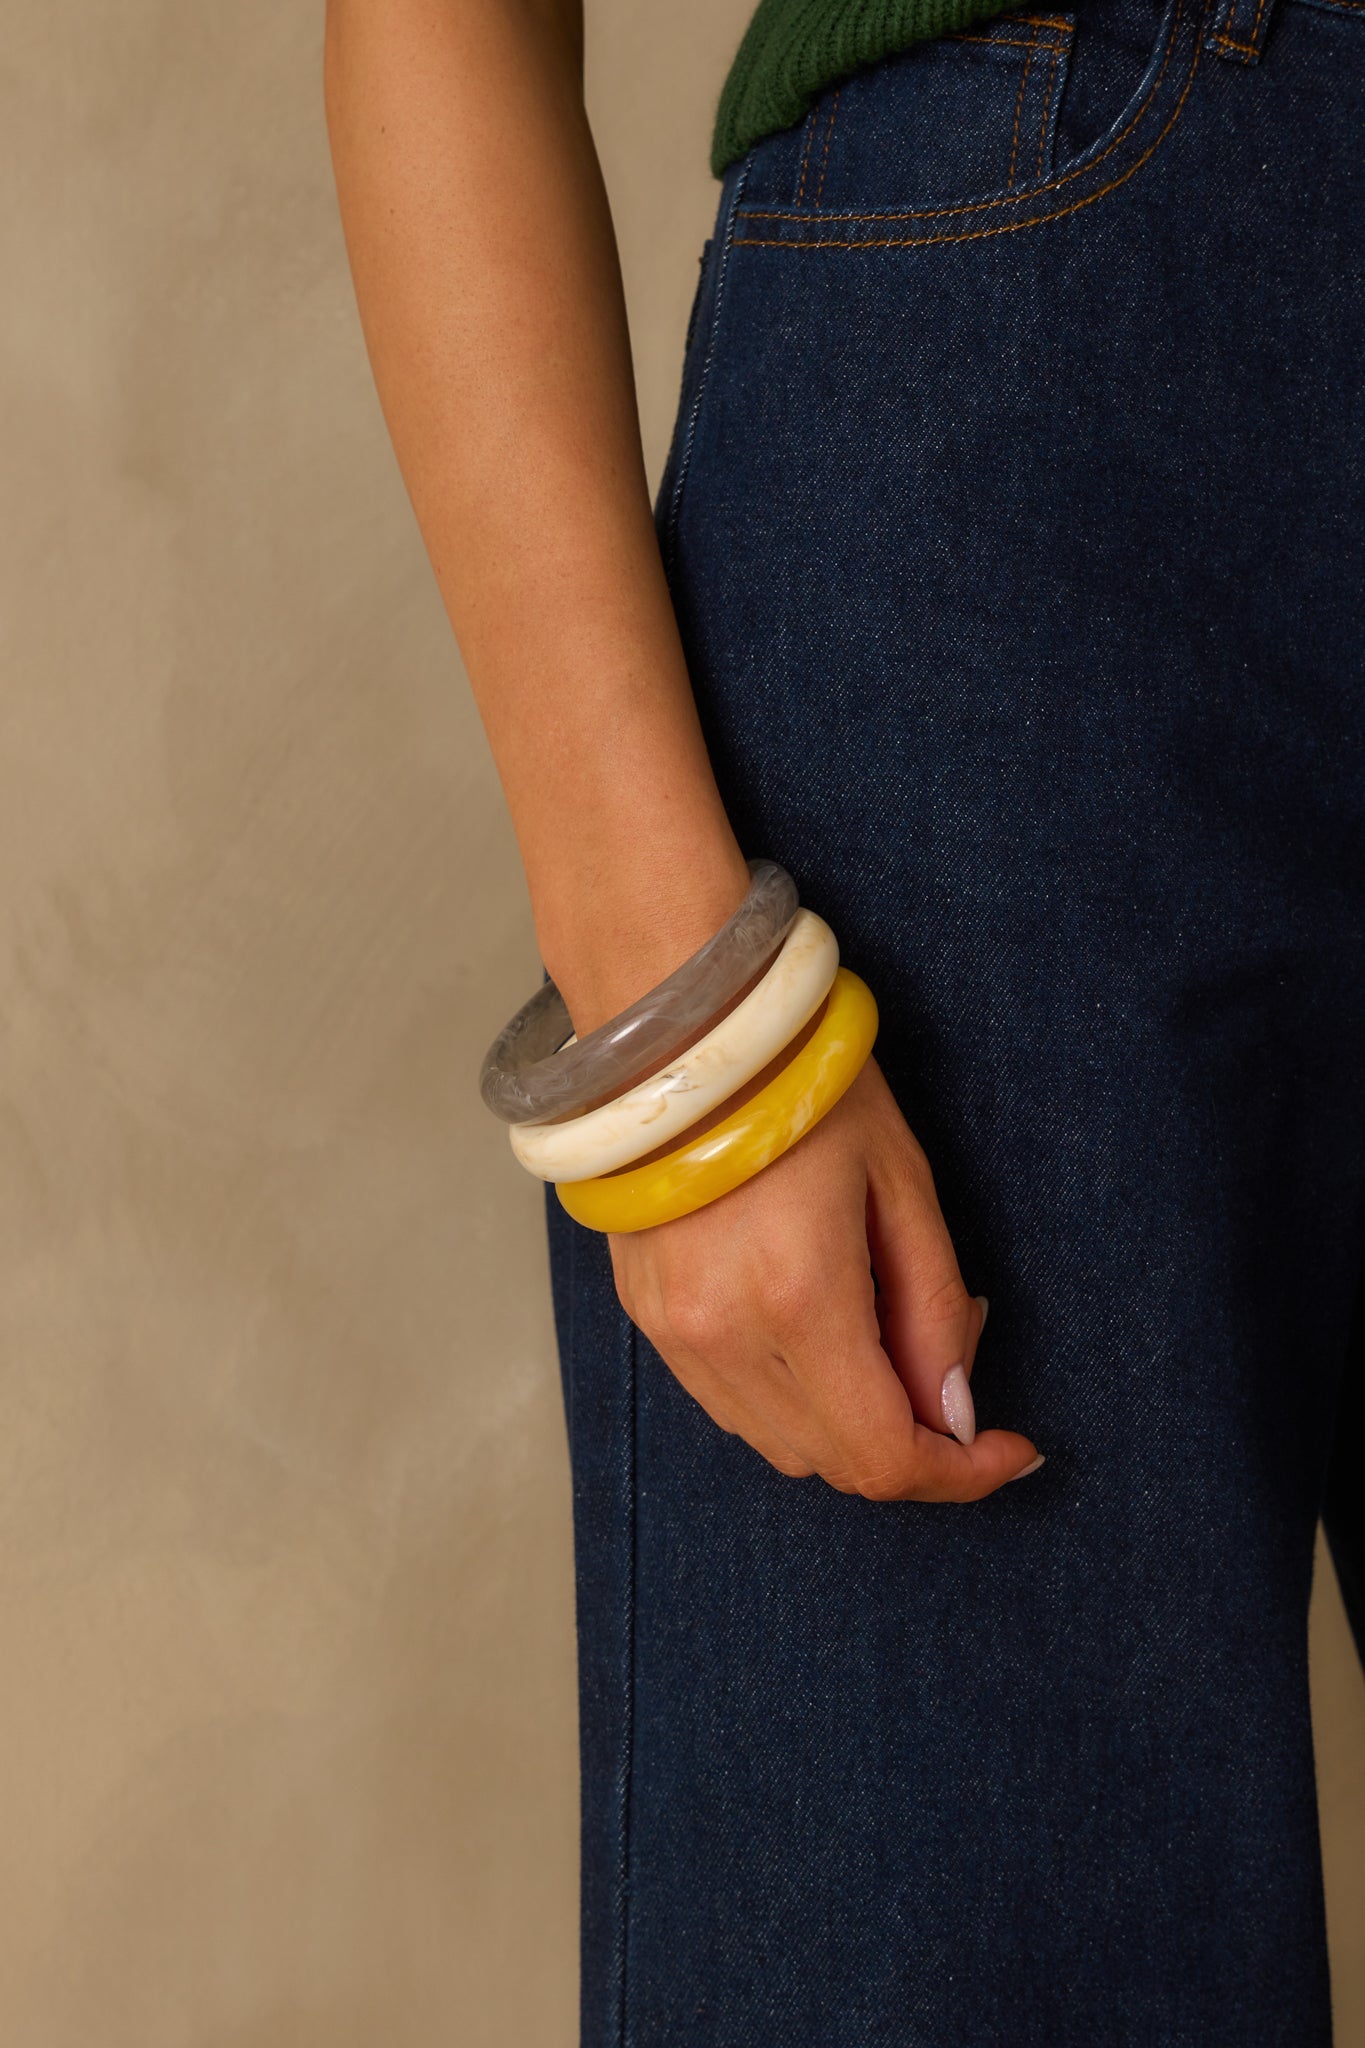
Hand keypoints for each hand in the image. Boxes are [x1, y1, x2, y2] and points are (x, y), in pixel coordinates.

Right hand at [607, 1052, 1042, 1501]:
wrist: (678, 1032)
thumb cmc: (801, 1085)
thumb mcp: (901, 1182)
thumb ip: (933, 1308)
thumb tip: (954, 1412)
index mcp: (801, 1298)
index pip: (887, 1457)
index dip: (961, 1474)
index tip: (1010, 1449)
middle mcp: (726, 1336)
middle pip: (837, 1465)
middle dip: (913, 1445)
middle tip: (950, 1362)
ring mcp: (676, 1335)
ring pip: (782, 1448)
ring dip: (849, 1427)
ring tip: (884, 1335)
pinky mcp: (647, 1320)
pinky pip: (732, 1406)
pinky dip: (791, 1400)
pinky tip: (821, 1331)